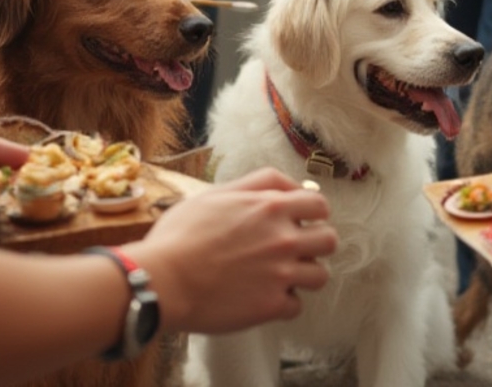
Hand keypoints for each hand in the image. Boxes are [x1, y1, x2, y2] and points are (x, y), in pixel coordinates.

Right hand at [135, 167, 336, 333]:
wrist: (162, 280)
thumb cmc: (180, 236)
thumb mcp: (216, 194)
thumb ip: (256, 185)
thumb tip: (288, 185)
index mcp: (271, 207)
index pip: (319, 205)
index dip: (313, 213)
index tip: (302, 220)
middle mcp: (282, 239)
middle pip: (329, 240)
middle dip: (315, 244)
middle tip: (294, 249)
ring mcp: (280, 274)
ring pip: (320, 275)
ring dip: (303, 275)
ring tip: (279, 275)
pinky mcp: (271, 305)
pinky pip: (295, 306)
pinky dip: (282, 304)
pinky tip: (262, 297)